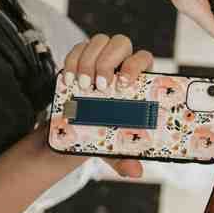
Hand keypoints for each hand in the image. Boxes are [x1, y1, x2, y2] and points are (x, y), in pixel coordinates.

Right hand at [63, 33, 153, 178]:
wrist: (77, 130)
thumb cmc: (106, 135)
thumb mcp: (113, 148)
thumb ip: (124, 157)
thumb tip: (135, 172)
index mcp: (140, 81)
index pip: (145, 58)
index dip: (136, 65)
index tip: (124, 83)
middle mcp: (123, 64)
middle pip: (122, 43)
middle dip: (108, 61)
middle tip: (98, 87)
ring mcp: (102, 57)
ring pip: (99, 41)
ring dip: (89, 60)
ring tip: (82, 86)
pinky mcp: (82, 57)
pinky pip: (78, 47)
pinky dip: (72, 60)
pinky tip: (68, 80)